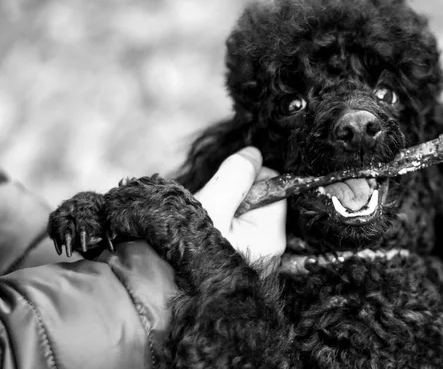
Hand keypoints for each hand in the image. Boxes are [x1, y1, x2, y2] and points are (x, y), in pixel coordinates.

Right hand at [194, 147, 286, 270]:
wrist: (162, 294)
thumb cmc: (188, 251)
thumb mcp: (212, 205)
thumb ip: (236, 176)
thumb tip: (254, 154)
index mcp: (271, 233)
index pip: (274, 184)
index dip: (249, 175)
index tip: (225, 184)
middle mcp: (271, 247)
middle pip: (259, 199)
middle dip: (234, 193)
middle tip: (208, 206)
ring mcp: (256, 258)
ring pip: (244, 214)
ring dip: (223, 209)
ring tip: (199, 223)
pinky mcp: (240, 263)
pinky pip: (235, 232)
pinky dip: (219, 226)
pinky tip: (200, 235)